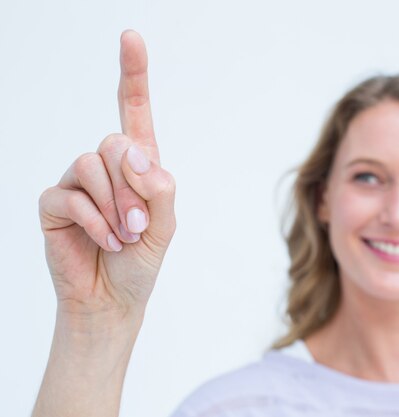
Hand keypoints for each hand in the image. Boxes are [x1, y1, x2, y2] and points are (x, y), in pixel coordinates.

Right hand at [39, 31, 174, 321]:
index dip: (133, 74)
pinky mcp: (54, 202)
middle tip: (141, 224)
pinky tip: (106, 241)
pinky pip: (69, 194)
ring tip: (125, 236)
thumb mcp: (165, 227)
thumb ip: (159, 188)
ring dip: (115, 204)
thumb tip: (136, 155)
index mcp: (138, 166)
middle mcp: (107, 167)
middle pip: (115, 141)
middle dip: (132, 186)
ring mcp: (77, 182)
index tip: (131, 37)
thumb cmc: (141, 262)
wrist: (113, 299)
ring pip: (91, 163)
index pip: (134, 111)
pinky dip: (94, 219)